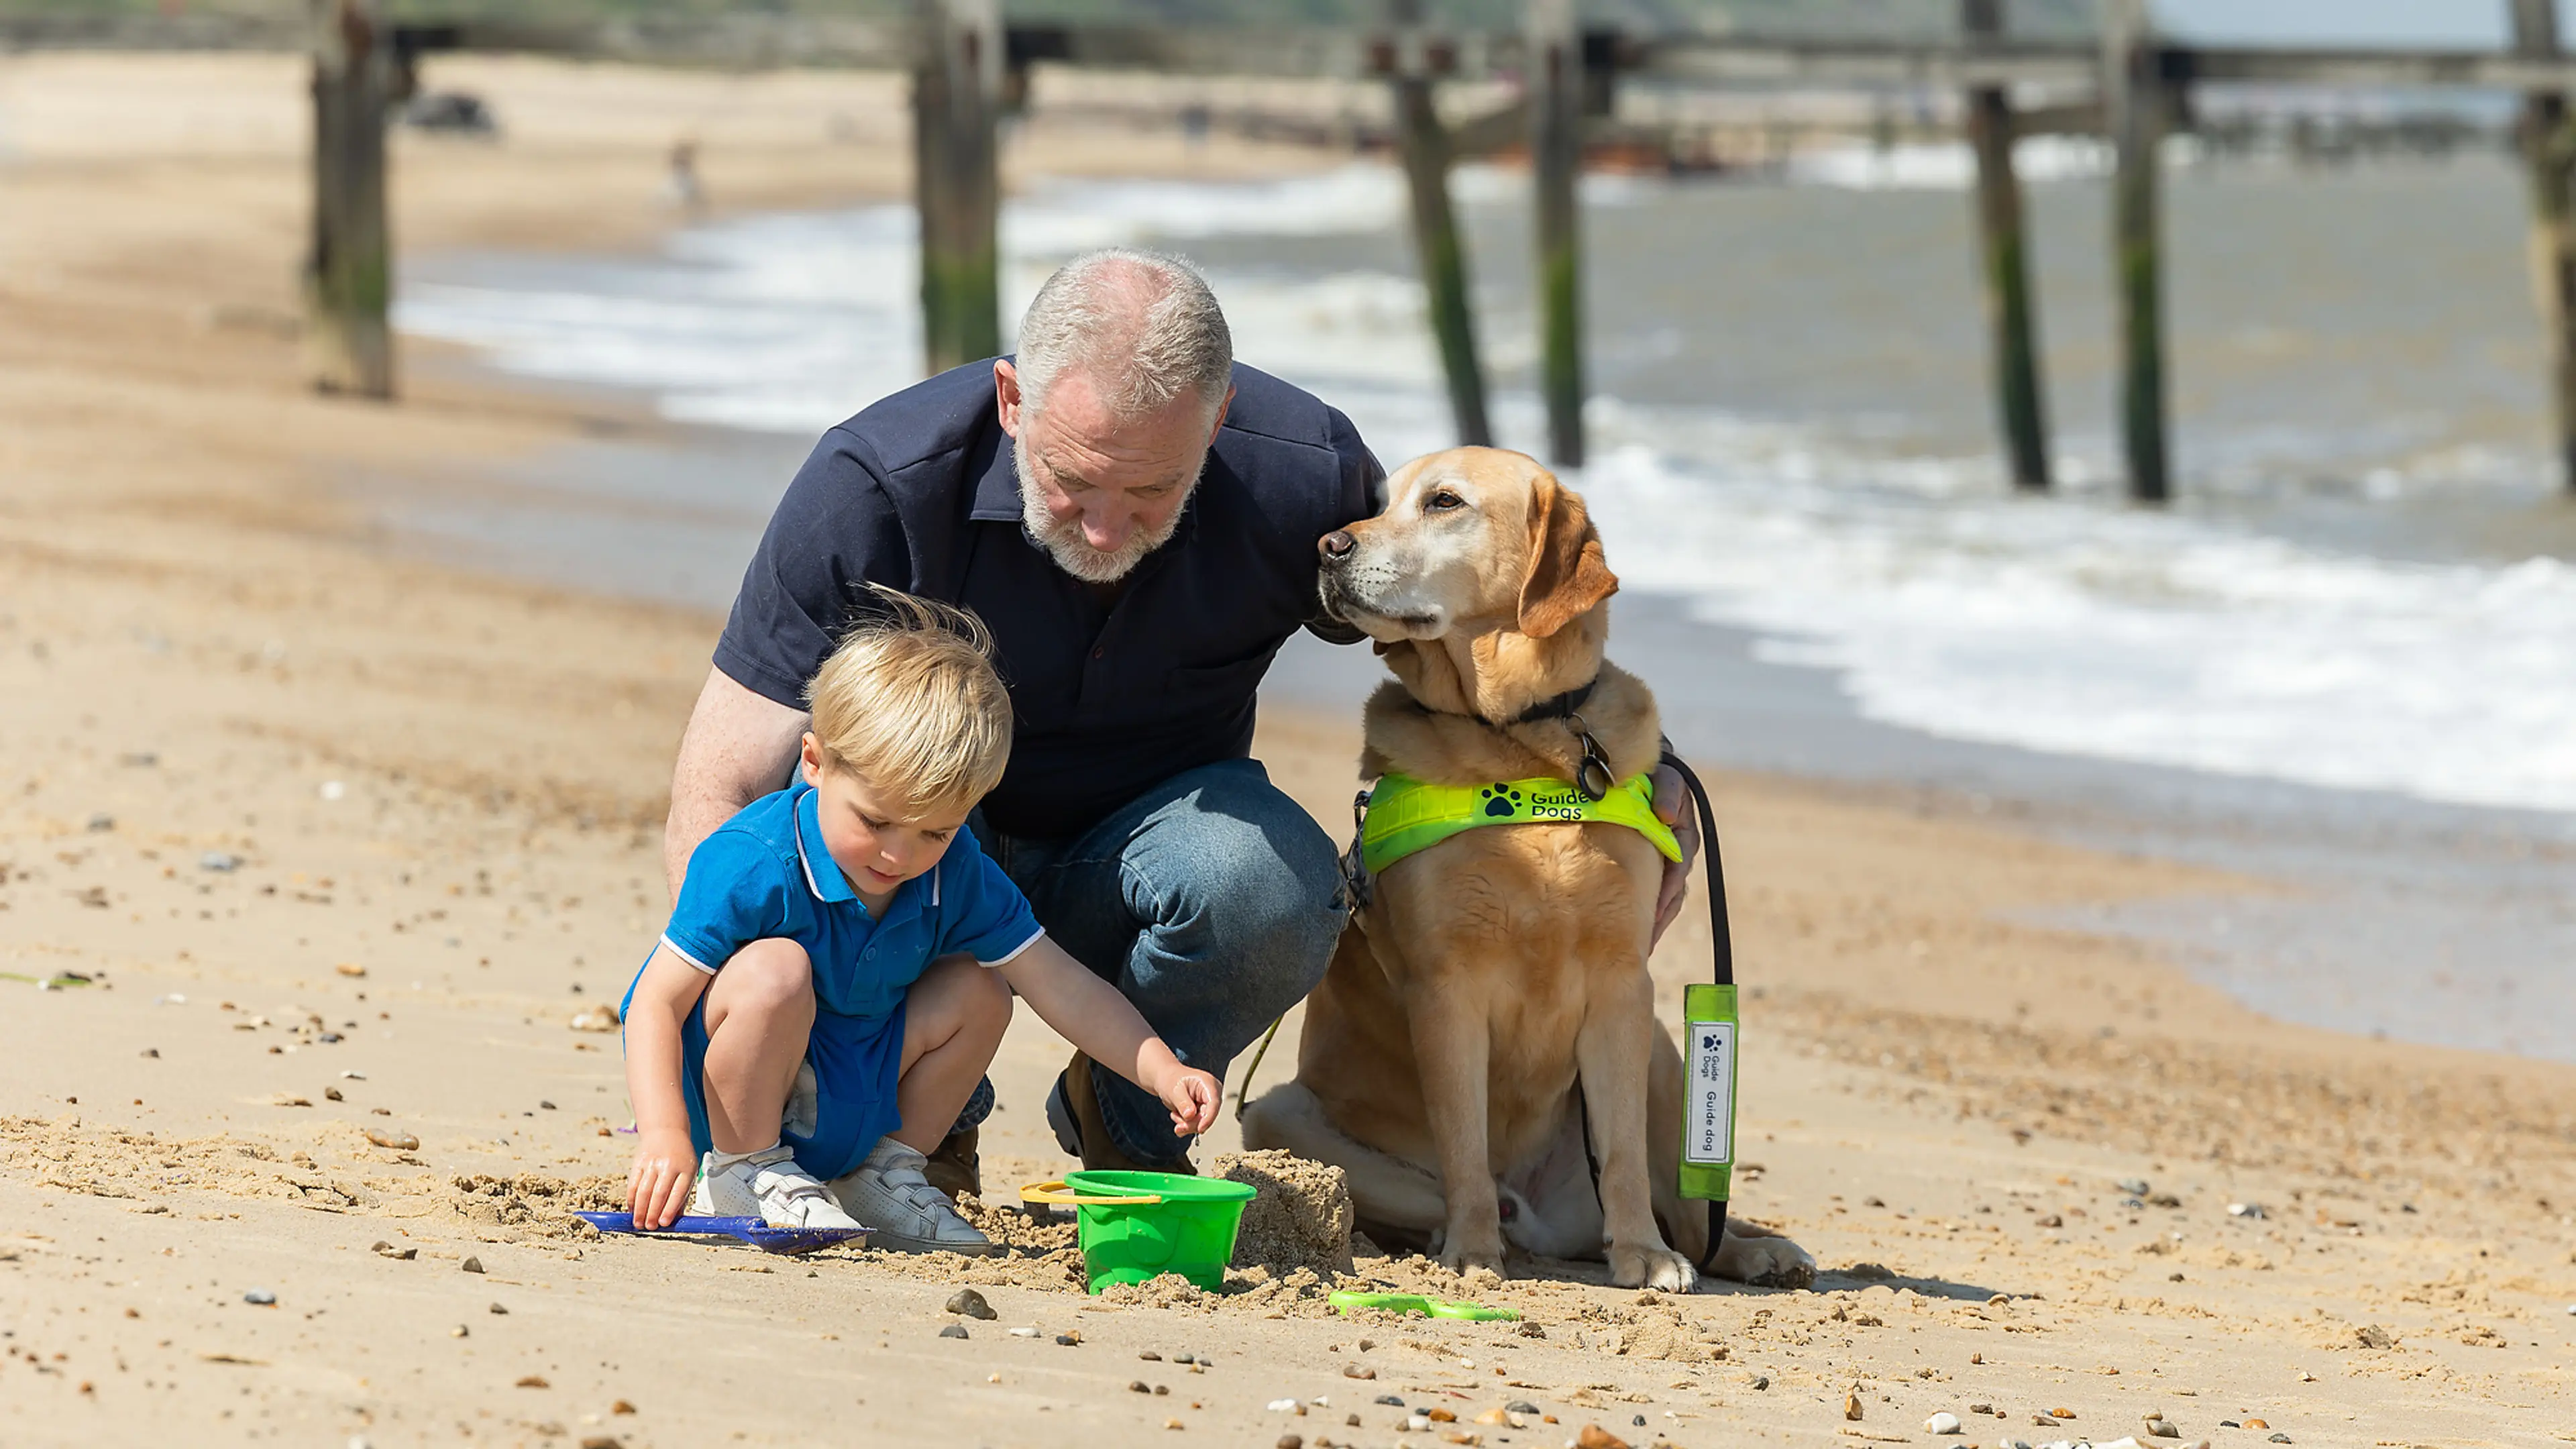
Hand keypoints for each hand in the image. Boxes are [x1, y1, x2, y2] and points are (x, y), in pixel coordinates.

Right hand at [627, 1128, 698, 1229]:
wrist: (666, 1131)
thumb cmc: (680, 1156)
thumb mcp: (689, 1172)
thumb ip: (682, 1196)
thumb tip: (674, 1221)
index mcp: (686, 1169)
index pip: (677, 1193)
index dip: (669, 1210)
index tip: (663, 1223)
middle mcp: (669, 1165)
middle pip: (658, 1193)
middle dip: (652, 1213)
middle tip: (649, 1227)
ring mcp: (652, 1163)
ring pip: (643, 1190)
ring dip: (640, 1210)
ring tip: (638, 1223)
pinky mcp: (639, 1162)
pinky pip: (633, 1184)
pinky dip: (631, 1199)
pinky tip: (632, 1209)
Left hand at [1155, 1064, 1222, 1138]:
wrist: (1166, 1079)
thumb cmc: (1171, 1079)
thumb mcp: (1174, 1090)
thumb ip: (1183, 1103)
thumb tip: (1190, 1115)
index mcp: (1208, 1083)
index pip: (1213, 1103)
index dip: (1208, 1118)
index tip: (1200, 1129)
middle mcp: (1212, 1094)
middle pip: (1207, 1116)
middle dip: (1191, 1123)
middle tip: (1178, 1126)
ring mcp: (1208, 1104)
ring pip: (1202, 1123)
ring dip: (1186, 1124)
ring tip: (1175, 1113)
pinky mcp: (1203, 1112)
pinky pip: (1197, 1124)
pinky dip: (1186, 1124)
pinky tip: (1178, 1115)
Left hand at [1647, 760, 1699, 950]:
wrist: (1638, 770)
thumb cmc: (1652, 773)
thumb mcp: (1664, 777)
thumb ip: (1668, 792)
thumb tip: (1666, 816)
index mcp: (1682, 834)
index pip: (1677, 868)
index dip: (1666, 891)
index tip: (1653, 912)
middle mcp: (1678, 850)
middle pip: (1673, 891)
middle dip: (1659, 916)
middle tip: (1645, 943)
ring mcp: (1665, 859)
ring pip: (1665, 896)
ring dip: (1655, 920)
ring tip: (1642, 947)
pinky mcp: (1650, 863)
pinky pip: (1652, 892)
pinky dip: (1646, 912)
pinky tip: (1637, 935)